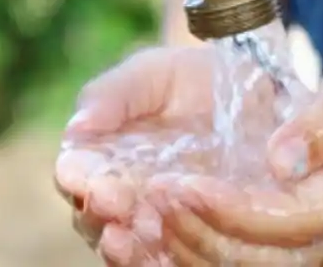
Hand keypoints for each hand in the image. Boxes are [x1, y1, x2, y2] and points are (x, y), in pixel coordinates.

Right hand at [54, 44, 278, 265]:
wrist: (247, 91)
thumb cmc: (187, 79)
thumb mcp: (153, 74)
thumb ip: (115, 94)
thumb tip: (77, 127)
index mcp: (99, 155)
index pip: (76, 175)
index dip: (81, 180)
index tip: (98, 180)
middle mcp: (120, 195)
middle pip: (95, 218)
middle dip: (103, 215)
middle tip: (121, 206)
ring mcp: (155, 220)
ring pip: (129, 247)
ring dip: (131, 247)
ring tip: (140, 235)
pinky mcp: (193, 236)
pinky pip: (170, 260)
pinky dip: (164, 261)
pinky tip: (169, 257)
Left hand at [151, 36, 322, 264]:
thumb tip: (281, 160)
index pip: (301, 216)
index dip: (238, 210)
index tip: (182, 185)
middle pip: (273, 257)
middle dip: (204, 235)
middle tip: (151, 200)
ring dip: (197, 249)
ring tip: (146, 217)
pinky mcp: (306, 235)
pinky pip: (254, 257)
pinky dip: (207, 248)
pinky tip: (165, 229)